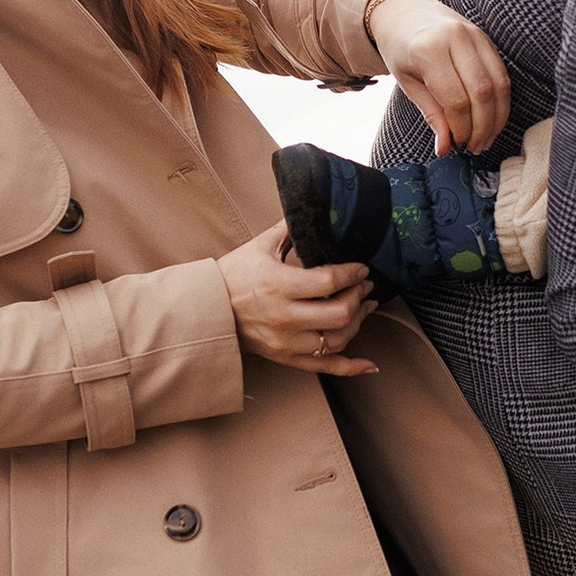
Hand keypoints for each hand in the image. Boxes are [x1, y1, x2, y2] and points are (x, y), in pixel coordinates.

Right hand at [216, 224, 376, 376]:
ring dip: (357, 323)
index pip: (329, 281)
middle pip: (338, 313)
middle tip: (363, 286)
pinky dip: (350, 367)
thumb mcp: (259, 246)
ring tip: (363, 308)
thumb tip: (311, 207)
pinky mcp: (286, 357)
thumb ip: (288, 228)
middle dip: (358, 297)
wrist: (206, 310)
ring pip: (337, 340)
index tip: (361, 268)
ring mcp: (286, 341)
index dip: (352, 274)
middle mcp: (284, 316)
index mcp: (278, 285)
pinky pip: (324, 367)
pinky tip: (368, 364)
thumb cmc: (232, 276)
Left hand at [368, 0, 511, 154]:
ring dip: (497, 117)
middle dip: (483, 127)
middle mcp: (456, 38)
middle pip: (483, 92)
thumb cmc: (401, 48)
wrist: (405, 10)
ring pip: (499, 83)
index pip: (456, 100)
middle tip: (476, 147)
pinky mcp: (486, 37)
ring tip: (486, 137)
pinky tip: (492, 117)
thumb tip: (446, 147)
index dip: (462, 128)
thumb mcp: (407, 82)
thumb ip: (431, 114)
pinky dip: (501, 100)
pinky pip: (502, 73)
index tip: (458, 144)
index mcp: (430, 50)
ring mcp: (475, 35)